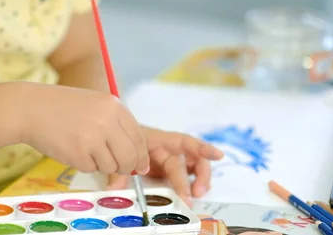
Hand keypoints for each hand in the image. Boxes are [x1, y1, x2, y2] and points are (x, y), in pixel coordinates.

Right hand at [17, 83, 150, 175]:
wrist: (30, 108)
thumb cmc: (61, 107)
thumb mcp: (94, 105)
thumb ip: (116, 126)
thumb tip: (138, 160)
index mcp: (114, 106)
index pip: (138, 138)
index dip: (141, 155)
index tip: (140, 165)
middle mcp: (107, 121)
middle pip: (129, 156)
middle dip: (126, 167)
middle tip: (117, 168)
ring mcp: (93, 138)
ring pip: (111, 166)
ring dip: (101, 164)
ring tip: (84, 148)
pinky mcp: (79, 154)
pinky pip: (91, 169)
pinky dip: (84, 164)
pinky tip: (71, 148)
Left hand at [106, 127, 223, 205]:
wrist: (118, 135)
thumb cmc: (125, 140)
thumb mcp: (122, 153)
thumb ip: (119, 173)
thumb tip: (113, 189)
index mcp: (160, 140)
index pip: (184, 142)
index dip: (202, 148)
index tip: (219, 155)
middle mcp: (171, 149)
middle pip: (192, 161)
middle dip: (197, 178)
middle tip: (194, 194)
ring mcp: (174, 158)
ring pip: (195, 168)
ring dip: (200, 181)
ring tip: (196, 195)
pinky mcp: (173, 169)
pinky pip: (189, 176)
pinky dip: (193, 185)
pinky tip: (192, 194)